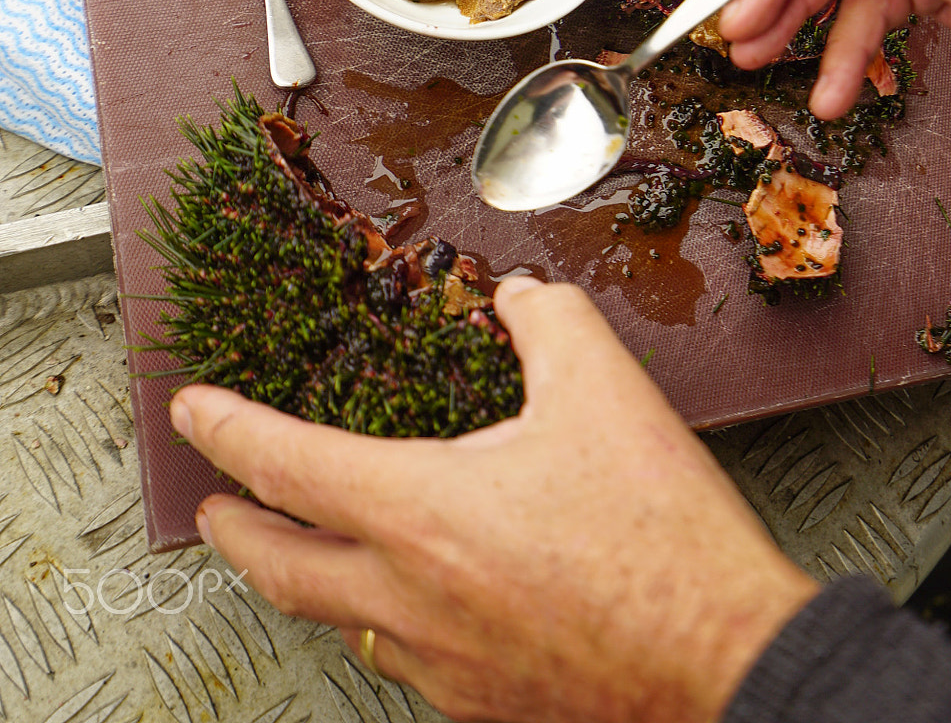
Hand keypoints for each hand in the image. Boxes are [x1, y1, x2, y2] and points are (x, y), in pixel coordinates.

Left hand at [171, 278, 815, 722]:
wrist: (730, 664)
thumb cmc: (665, 542)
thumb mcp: (606, 387)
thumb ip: (547, 321)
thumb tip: (516, 297)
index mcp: (425, 514)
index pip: (288, 464)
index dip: (227, 431)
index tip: (192, 412)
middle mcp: (413, 600)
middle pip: (280, 567)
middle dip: (235, 527)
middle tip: (214, 504)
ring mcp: (444, 667)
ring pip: (340, 622)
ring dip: (310, 579)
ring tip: (310, 550)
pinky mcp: (486, 708)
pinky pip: (405, 666)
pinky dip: (385, 625)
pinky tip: (413, 610)